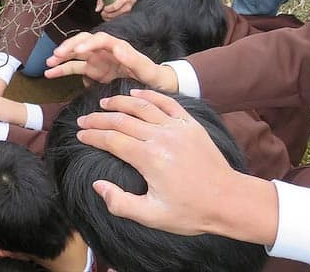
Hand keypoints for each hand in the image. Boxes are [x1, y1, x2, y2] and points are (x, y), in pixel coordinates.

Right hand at [44, 32, 177, 91]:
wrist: (154, 86)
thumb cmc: (152, 76)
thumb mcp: (146, 69)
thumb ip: (133, 58)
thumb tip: (117, 48)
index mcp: (117, 46)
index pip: (99, 39)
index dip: (87, 42)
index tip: (78, 49)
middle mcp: (104, 50)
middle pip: (83, 42)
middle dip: (69, 46)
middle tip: (57, 54)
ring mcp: (97, 60)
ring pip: (75, 54)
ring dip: (61, 57)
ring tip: (49, 62)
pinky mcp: (92, 70)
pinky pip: (74, 68)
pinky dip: (61, 70)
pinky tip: (49, 73)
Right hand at [76, 89, 277, 242]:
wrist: (230, 201)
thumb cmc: (191, 211)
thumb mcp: (152, 216)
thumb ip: (120, 203)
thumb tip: (97, 185)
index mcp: (149, 159)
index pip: (111, 140)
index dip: (92, 136)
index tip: (80, 135)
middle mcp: (160, 137)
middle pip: (121, 120)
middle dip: (98, 119)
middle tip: (84, 120)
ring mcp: (176, 128)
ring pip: (141, 106)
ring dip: (119, 102)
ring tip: (104, 103)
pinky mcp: (189, 124)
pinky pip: (166, 102)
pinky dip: (149, 94)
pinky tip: (136, 92)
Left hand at [95, 0, 136, 20]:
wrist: (127, 3)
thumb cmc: (115, 0)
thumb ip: (100, 2)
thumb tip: (97, 10)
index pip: (114, 7)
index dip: (107, 9)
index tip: (104, 8)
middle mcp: (128, 7)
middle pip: (115, 15)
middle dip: (106, 15)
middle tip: (103, 13)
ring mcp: (129, 14)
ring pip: (116, 20)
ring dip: (108, 19)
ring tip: (106, 15)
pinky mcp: (128, 20)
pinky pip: (118, 24)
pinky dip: (112, 22)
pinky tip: (110, 18)